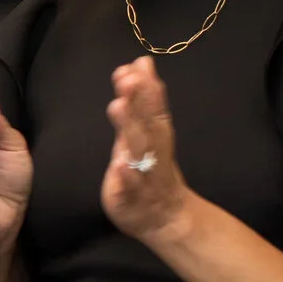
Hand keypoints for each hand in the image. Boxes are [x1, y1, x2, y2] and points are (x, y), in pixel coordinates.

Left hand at [101, 58, 194, 243]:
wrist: (165, 218)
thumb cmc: (150, 169)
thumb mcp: (144, 132)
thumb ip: (139, 100)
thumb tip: (137, 63)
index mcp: (154, 135)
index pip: (154, 107)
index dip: (147, 86)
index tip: (138, 64)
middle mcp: (151, 152)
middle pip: (147, 124)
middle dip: (140, 101)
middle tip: (130, 78)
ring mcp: (142, 175)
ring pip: (138, 151)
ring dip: (130, 129)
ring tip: (117, 106)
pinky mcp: (130, 197)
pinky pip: (129, 187)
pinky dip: (126, 176)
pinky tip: (118, 164)